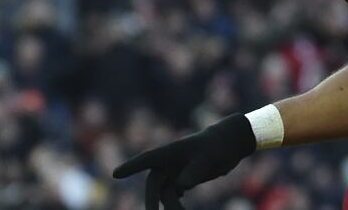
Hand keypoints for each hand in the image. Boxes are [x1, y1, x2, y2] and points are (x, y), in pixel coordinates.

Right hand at [113, 113, 255, 209]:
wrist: (230, 144)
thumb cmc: (218, 146)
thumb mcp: (208, 158)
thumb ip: (194, 172)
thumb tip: (180, 187)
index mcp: (171, 151)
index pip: (147, 159)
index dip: (132, 167)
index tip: (116, 173)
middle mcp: (169, 162)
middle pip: (154, 184)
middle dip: (151, 201)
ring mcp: (175, 171)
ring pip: (165, 193)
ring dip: (170, 205)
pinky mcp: (183, 179)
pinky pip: (173, 195)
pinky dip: (175, 203)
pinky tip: (179, 208)